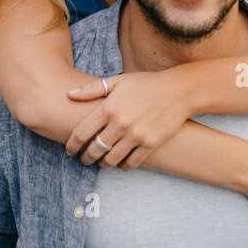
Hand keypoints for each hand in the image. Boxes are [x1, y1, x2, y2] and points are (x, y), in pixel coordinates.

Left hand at [65, 71, 193, 168]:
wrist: (179, 90)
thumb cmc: (146, 83)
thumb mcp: (118, 81)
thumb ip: (92, 89)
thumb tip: (68, 94)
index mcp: (108, 107)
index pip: (81, 133)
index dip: (71, 145)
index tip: (70, 151)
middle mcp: (120, 123)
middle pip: (94, 150)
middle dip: (85, 158)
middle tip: (84, 160)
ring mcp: (136, 135)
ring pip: (111, 159)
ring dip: (103, 164)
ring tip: (101, 162)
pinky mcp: (150, 144)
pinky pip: (131, 163)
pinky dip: (123, 166)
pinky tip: (120, 163)